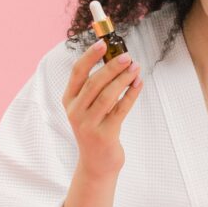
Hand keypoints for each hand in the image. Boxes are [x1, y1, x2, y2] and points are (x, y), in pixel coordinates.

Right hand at [62, 38, 142, 180]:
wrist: (96, 163)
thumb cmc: (95, 128)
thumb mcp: (90, 106)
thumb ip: (98, 86)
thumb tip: (117, 59)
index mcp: (69, 100)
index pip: (77, 72)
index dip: (90, 56)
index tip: (103, 43)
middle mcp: (75, 111)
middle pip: (94, 82)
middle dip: (112, 67)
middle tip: (128, 56)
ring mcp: (88, 124)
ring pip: (108, 95)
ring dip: (124, 79)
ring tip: (136, 68)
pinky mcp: (105, 135)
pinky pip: (121, 110)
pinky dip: (131, 94)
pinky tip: (139, 84)